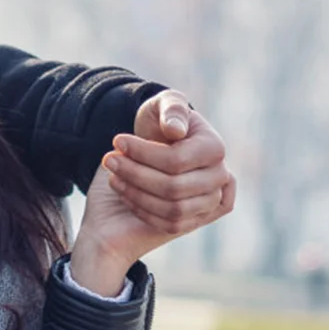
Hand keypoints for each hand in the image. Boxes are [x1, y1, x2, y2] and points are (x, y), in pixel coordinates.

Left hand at [70, 91, 236, 294]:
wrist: (156, 149)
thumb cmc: (159, 124)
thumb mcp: (161, 106)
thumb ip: (171, 109)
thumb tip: (175, 131)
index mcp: (214, 148)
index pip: (176, 160)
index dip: (143, 153)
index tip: (116, 141)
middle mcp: (219, 177)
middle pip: (173, 187)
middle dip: (135, 173)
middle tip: (109, 160)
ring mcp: (209, 202)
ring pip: (172, 208)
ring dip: (135, 193)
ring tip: (113, 176)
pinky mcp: (195, 220)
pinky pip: (169, 224)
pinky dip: (142, 210)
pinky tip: (124, 192)